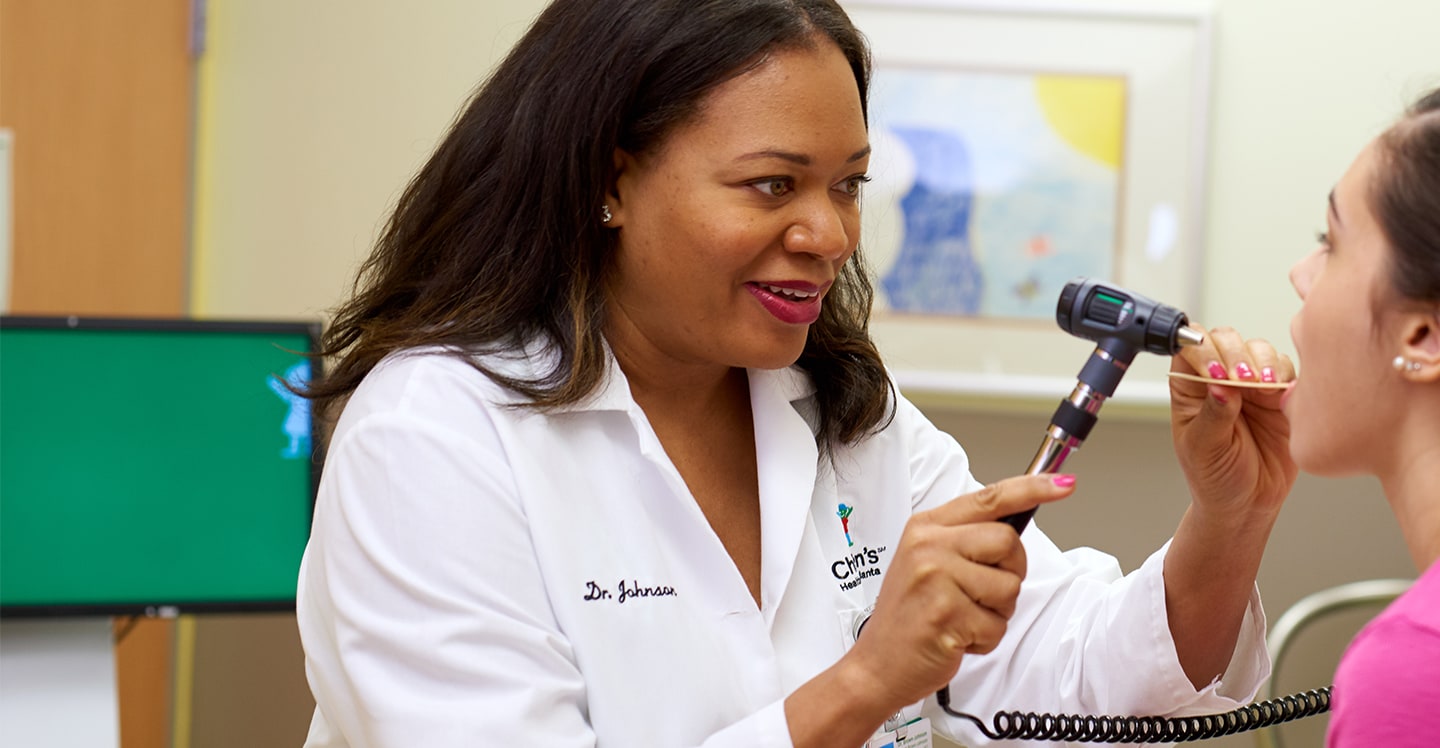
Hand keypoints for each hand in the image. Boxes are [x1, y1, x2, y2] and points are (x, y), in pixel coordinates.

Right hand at [843, 474, 1076, 709]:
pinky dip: (985, 639)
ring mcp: (936, 578)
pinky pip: (997, 625)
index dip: (1032, 489)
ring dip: (996, 612)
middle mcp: (928, 545)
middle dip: (1010, 572)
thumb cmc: (910, 615)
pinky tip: (957, 637)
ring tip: (962, 617)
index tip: (1063, 484)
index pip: (989, 498)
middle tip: (981, 593)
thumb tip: (1015, 524)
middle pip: (1008, 542)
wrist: (878, 663)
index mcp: (926, 526)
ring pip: (1009, 587)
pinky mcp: (946, 613)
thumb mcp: (926, 562)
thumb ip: (966, 539)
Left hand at [1170, 326, 1297, 519]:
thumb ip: (1213, 415)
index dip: (1202, 350)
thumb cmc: (1215, 477)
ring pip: (1259, 349)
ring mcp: (1252, 384)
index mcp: (1190, 388)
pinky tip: (1281, 394)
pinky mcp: (1281, 395)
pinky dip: (1286, 373)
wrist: (1249, 504)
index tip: (1215, 371)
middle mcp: (1219, 379)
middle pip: (1226, 339)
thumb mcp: (1205, 448)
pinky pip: (1287, 370)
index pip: (1188, 348)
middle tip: (1242, 380)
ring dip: (1263, 361)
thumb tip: (1219, 386)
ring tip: (1263, 386)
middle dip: (1235, 352)